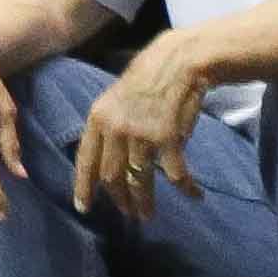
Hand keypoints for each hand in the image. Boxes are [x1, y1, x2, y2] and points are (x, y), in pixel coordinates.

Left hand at [72, 40, 212, 217]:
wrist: (177, 61)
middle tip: (128, 214)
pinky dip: (187, 189)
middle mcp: (115, 129)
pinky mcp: (168, 139)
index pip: (85, 160)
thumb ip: (107, 129)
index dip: (83, 187)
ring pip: (138, 181)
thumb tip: (102, 161)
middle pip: (111, 177)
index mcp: (97, 118)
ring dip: (144, 202)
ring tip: (148, 214)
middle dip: (119, 201)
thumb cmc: (147, 80)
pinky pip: (176, 176)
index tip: (83, 208)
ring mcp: (141, 135)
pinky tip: (194, 194)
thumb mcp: (114, 100)